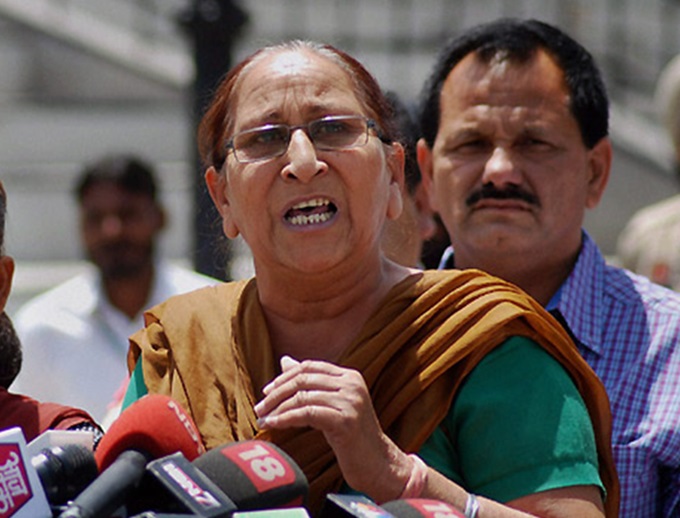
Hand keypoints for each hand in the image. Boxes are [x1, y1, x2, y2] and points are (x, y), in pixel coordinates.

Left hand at [254, 356, 410, 500]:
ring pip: (303, 396)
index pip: (309, 367)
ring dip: (277, 408)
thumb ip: (311, 384)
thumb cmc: (352, 436)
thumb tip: (285, 360)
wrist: (378, 464)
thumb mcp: (331, 405)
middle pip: (303, 379)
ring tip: (263, 419)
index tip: (266, 392)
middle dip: (277, 393)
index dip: (284, 377)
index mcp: (350, 376)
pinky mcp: (346, 420)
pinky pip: (307, 413)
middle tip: (260, 407)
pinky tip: (274, 425)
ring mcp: (351, 401)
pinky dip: (286, 418)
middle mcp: (352, 384)